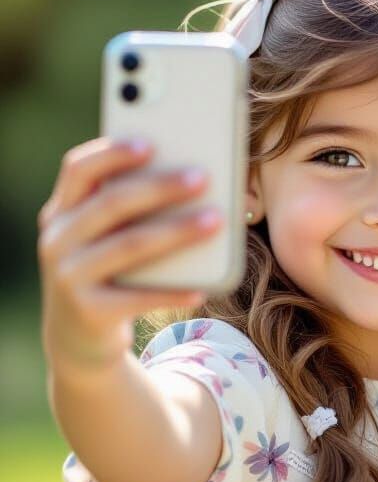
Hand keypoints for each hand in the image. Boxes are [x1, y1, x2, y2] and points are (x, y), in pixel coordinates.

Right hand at [38, 137, 220, 370]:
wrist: (79, 338)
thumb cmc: (110, 271)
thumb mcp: (108, 237)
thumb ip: (133, 209)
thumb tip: (197, 175)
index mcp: (62, 211)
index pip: (78, 169)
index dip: (112, 153)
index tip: (151, 142)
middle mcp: (57, 240)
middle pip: (110, 204)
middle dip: (159, 188)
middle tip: (203, 177)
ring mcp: (68, 277)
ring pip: (128, 246)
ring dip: (176, 232)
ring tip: (216, 221)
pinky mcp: (88, 312)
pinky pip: (138, 298)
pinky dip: (172, 291)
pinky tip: (203, 286)